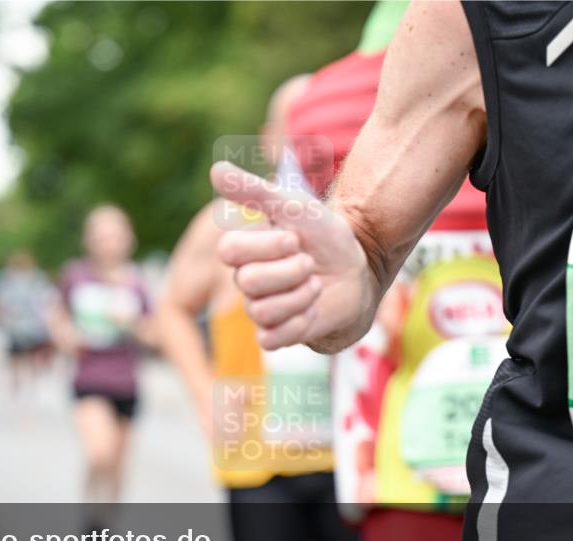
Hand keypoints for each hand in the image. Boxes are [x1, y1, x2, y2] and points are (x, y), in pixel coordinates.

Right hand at [210, 161, 370, 350]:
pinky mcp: (276, 334)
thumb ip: (252, 190)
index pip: (229, 250)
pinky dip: (298, 324)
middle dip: (291, 270)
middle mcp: (246, 278)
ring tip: (316, 283)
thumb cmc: (323, 234)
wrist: (357, 268)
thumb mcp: (293, 205)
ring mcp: (260, 308)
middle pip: (249, 282)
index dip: (267, 245)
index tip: (295, 237)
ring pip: (263, 311)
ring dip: (301, 296)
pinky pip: (270, 340)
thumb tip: (215, 170)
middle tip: (310, 262)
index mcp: (244, 248)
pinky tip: (313, 310)